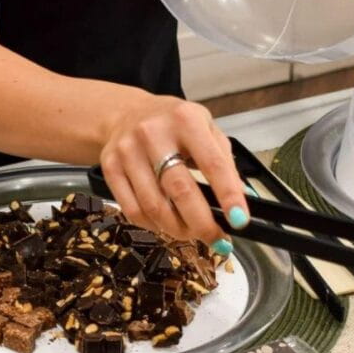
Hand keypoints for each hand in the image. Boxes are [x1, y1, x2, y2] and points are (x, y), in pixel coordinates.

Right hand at [99, 95, 248, 253]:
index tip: (239, 220)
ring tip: (191, 232)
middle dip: (202, 223)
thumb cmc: (173, 123)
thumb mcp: (205, 127)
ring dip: (177, 229)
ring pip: (154, 206)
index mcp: (185, 120)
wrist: (125, 113)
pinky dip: (153, 225)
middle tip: (217, 239)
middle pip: (180, 190)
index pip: (212, 163)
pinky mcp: (109, 167)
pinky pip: (132, 210)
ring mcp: (128, 151)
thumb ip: (224, 159)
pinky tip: (165, 224)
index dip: (228, 195)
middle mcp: (153, 133)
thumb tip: (243, 199)